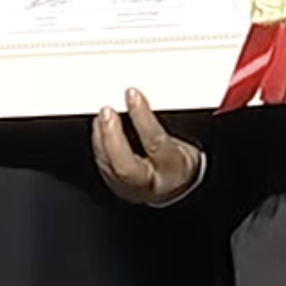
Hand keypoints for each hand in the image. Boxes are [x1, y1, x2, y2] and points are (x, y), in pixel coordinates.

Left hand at [92, 88, 203, 206]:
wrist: (180, 190)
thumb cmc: (182, 161)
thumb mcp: (186, 140)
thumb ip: (166, 122)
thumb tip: (141, 98)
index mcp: (174, 168)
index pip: (155, 143)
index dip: (142, 117)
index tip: (132, 95)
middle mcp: (151, 184)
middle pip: (125, 167)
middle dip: (112, 137)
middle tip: (107, 111)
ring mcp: (131, 190)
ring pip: (109, 168)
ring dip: (101, 138)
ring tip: (102, 116)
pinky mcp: (117, 188)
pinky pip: (104, 168)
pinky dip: (99, 145)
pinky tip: (99, 129)